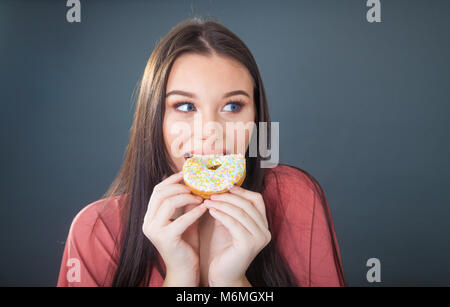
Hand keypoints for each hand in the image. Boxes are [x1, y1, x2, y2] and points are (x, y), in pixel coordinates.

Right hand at [142, 171, 207, 285]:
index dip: (172, 180)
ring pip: (168, 202)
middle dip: (180, 187)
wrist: (185, 270)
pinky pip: (181, 219)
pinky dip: (194, 212)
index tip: (186, 174)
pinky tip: (205, 208)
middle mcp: (148, 222)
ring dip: (187, 197)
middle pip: (161, 193)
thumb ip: (186, 204)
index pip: (157, 190)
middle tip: (196, 187)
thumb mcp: (185, 220)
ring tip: (201, 198)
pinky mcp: (166, 239)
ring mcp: (155, 231)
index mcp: (150, 216)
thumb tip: (195, 184)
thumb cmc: (186, 245)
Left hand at [203, 185, 270, 286]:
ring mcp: (258, 238)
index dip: (242, 191)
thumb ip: (229, 210)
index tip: (227, 187)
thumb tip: (220, 190)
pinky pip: (233, 223)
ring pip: (240, 212)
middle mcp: (264, 231)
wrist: (223, 275)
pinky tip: (210, 211)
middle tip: (212, 194)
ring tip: (208, 201)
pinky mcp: (248, 244)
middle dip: (228, 197)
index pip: (257, 200)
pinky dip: (221, 214)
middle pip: (248, 204)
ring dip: (222, 204)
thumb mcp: (228, 225)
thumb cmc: (224, 251)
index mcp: (263, 225)